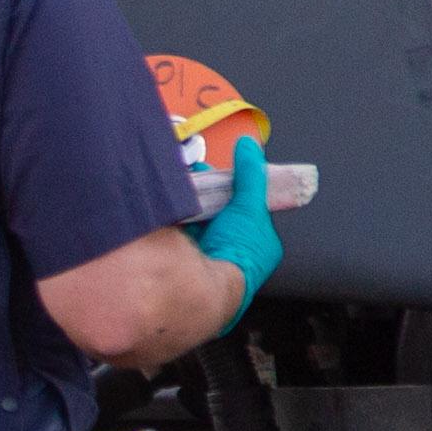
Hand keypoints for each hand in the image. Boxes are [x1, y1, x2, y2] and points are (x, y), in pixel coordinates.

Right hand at [190, 139, 281, 328]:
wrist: (204, 283)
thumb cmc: (237, 255)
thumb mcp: (250, 207)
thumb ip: (250, 175)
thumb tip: (249, 147)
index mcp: (258, 244)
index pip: (248, 208)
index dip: (237, 187)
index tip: (226, 170)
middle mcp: (232, 250)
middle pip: (221, 210)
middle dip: (210, 190)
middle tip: (201, 170)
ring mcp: (206, 253)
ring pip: (198, 216)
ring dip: (191, 198)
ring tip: (186, 178)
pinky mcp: (181, 253)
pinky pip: (179, 224)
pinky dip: (176, 210)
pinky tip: (173, 196)